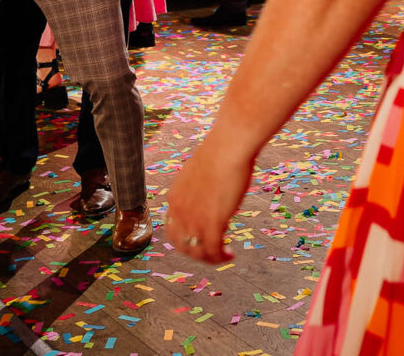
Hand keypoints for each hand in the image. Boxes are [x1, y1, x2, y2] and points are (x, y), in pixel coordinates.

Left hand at [166, 138, 250, 264]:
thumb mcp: (202, 172)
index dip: (185, 239)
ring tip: (223, 256)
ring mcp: (195, 218)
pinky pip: (213, 250)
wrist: (229, 146)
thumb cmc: (221, 152)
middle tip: (211, 252)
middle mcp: (180, 211)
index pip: (172, 229)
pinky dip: (220, 257)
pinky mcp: (213, 222)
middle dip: (196, 253)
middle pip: (181, 245)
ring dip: (210, 258)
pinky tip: (230, 255)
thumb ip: (202, 188)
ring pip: (197, 252)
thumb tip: (213, 193)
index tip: (200, 239)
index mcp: (175, 197)